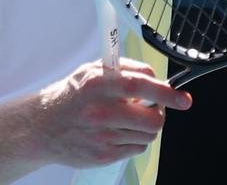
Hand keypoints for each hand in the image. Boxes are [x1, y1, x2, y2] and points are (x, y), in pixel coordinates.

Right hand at [32, 58, 191, 167]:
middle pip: (153, 119)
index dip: (166, 92)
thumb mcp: (93, 70)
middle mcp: (101, 111)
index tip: (182, 98)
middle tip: (149, 108)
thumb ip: (125, 70)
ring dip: (146, 127)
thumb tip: (157, 79)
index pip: (142, 85)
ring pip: (148, 135)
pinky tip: (118, 132)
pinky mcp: (103, 155)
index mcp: (99, 83)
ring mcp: (103, 136)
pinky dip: (134, 140)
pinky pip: (137, 148)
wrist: (44, 126)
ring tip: (128, 119)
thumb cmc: (73, 96)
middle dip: (158, 113)